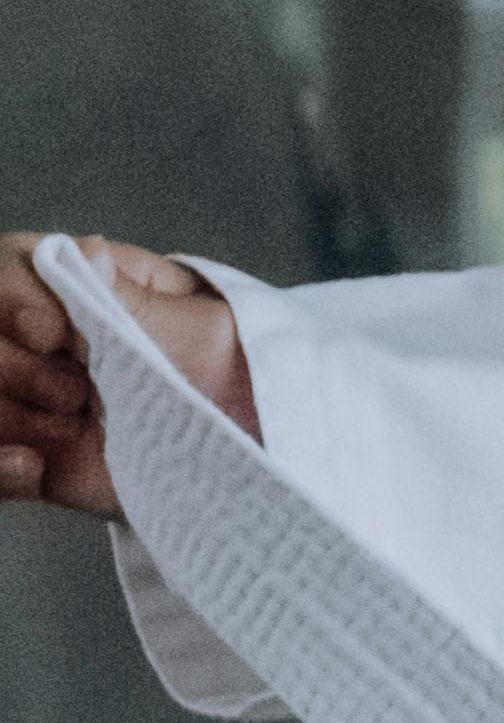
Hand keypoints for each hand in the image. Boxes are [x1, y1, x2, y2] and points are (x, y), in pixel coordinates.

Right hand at [0, 236, 260, 522]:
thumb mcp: (198, 332)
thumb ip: (134, 302)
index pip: (7, 270)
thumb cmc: (236, 369)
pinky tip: (32, 467)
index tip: (53, 334)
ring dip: (13, 418)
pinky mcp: (36, 458)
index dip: (14, 299)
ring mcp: (32, 399)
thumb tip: (85, 255)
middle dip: (15, 369)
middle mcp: (41, 339)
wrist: (259, 446)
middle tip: (77, 394)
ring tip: (73, 427)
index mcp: (81, 284)